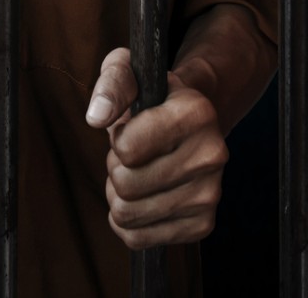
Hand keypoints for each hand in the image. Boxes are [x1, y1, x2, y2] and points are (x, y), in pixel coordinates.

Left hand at [85, 48, 227, 249]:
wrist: (191, 120)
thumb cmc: (150, 95)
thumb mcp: (128, 71)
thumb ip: (111, 86)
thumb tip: (96, 117)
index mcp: (197, 114)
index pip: (127, 149)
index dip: (117, 138)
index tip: (131, 127)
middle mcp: (212, 156)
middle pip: (126, 185)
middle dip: (115, 167)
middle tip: (131, 153)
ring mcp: (211, 194)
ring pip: (128, 214)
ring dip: (119, 194)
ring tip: (136, 171)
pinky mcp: (202, 224)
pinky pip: (138, 238)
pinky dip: (128, 221)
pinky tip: (141, 197)